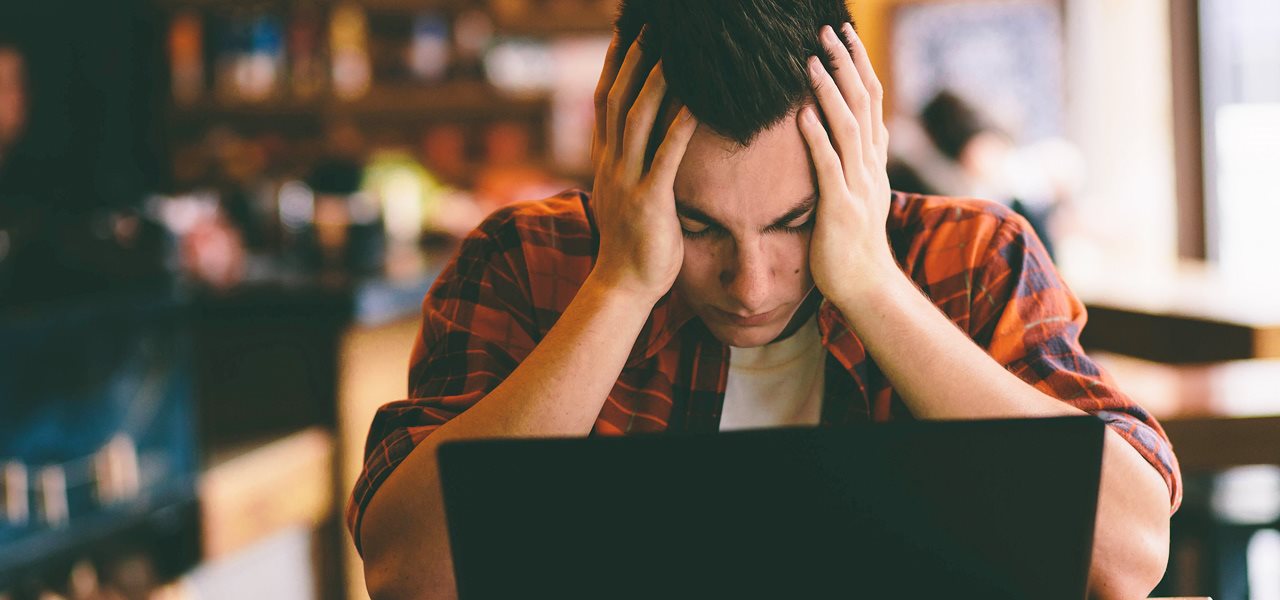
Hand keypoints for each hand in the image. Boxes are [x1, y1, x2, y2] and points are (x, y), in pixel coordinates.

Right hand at [587, 30, 698, 304]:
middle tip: (650, 27)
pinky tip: (696, 103)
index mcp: (605, 161)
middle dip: (633, 59)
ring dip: (655, 81)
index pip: (604, 102)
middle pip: (616, 99)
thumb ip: (631, 166)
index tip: (627, 33)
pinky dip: (679, 126)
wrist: (622, 286)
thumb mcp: (625, 195)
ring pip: (636, 119)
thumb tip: (644, 143)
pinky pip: (665, 156)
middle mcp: (610, 164)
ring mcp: (626, 182)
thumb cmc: (633, 243)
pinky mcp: (649, 201)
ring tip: (674, 51)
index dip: (614, 64)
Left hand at [797, 23, 896, 304]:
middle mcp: (870, 166)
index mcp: (873, 160)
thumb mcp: (856, 193)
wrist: (866, 286)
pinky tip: (801, 115)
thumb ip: (850, 162)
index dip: (858, 65)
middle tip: (828, 29)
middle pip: (863, 103)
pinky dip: (817, 139)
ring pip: (848, 127)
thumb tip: (837, 131)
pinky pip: (829, 167)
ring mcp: (858, 186)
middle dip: (846, 63)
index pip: (870, 100)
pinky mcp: (840, 208)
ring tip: (812, 60)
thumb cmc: (852, 242)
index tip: (844, 34)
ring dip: (830, 91)